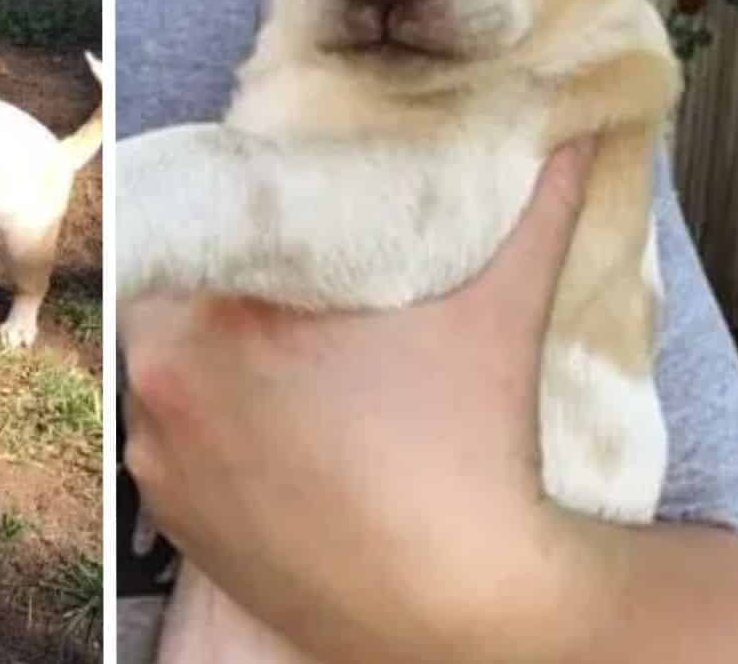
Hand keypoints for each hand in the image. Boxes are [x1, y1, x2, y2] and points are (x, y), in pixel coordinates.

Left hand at [120, 139, 595, 662]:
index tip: (274, 228)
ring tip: (279, 367)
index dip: (230, 221)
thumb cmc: (473, 450)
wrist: (462, 609)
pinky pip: (167, 448)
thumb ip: (535, 206)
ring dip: (204, 362)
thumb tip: (578, 130)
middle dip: (219, 291)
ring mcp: (159, 462)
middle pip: (170, 301)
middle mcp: (159, 387)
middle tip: (284, 295)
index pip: (190, 231)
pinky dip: (203, 432)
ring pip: (163, 375)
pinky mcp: (170, 523)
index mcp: (213, 319)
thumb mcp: (501, 311)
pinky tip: (268, 431)